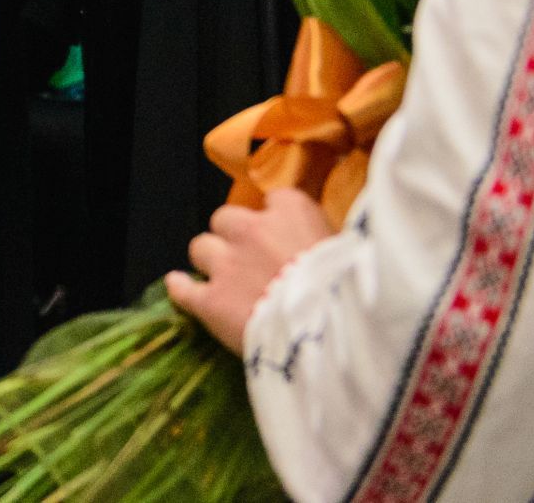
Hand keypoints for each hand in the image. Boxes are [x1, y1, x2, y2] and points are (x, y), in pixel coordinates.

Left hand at [164, 188, 336, 351]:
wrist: (329, 335)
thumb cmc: (352, 295)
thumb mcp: (351, 255)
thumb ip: (328, 241)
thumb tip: (328, 244)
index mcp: (291, 213)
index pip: (277, 198)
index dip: (278, 217)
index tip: (284, 233)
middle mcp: (251, 229)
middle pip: (227, 218)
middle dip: (236, 236)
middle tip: (251, 260)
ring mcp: (226, 264)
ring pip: (201, 247)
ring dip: (211, 260)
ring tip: (223, 278)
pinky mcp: (210, 300)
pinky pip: (182, 288)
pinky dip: (181, 288)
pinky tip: (181, 288)